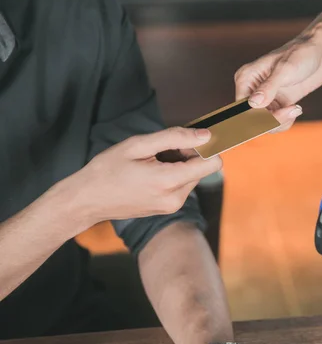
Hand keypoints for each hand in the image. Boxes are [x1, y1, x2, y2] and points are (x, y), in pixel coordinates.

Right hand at [55, 127, 221, 228]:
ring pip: (192, 176)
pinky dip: (173, 174)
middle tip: (160, 149)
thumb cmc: (107, 170)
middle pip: (202, 169)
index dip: (205, 148)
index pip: (213, 164)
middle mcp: (176, 198)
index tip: (187, 140)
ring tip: (151, 162)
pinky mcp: (168, 209)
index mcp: (169, 182)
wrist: (86, 200)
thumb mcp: (137, 145)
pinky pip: (182, 185)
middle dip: (188, 154)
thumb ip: (174, 138)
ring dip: (179, 164)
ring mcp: (172, 206)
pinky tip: (151, 172)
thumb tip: (205, 135)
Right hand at [234, 26, 321, 131]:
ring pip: (263, 125)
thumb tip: (253, 103)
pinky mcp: (276, 105)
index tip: (274, 117)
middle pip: (251, 119)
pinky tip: (296, 109)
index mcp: (246, 78)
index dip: (255, 117)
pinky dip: (285, 122)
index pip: (242, 107)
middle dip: (271, 121)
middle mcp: (251, 90)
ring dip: (280, 122)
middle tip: (292, 110)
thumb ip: (269, 87)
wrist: (319, 54)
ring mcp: (263, 99)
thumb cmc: (301, 54)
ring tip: (296, 109)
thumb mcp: (285, 70)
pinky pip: (275, 123)